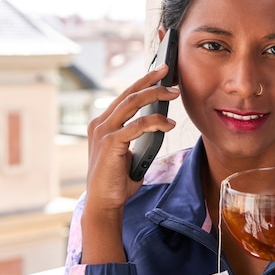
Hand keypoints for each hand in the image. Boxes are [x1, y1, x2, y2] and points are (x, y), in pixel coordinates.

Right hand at [81, 63, 179, 263]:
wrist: (104, 203)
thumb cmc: (118, 180)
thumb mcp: (130, 152)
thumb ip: (138, 136)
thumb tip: (160, 122)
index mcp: (103, 123)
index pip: (125, 96)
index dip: (143, 82)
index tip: (159, 72)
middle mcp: (100, 123)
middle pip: (128, 93)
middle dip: (150, 79)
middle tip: (169, 71)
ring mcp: (103, 132)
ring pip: (132, 104)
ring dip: (155, 95)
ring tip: (174, 93)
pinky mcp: (110, 143)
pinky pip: (136, 126)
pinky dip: (155, 122)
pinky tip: (168, 124)